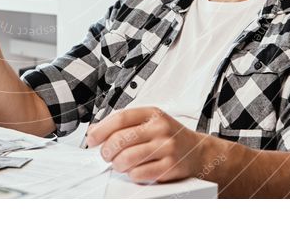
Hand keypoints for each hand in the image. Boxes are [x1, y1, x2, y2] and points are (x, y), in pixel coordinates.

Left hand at [85, 107, 213, 182]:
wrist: (197, 152)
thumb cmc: (169, 136)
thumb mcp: (149, 122)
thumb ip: (124, 124)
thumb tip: (94, 131)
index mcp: (152, 114)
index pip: (120, 118)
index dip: (101, 130)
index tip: (91, 139)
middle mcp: (160, 129)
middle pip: (121, 139)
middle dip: (107, 150)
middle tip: (106, 155)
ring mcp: (166, 148)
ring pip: (127, 158)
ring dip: (117, 164)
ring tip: (119, 164)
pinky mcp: (170, 167)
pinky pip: (139, 173)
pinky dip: (131, 174)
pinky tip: (134, 171)